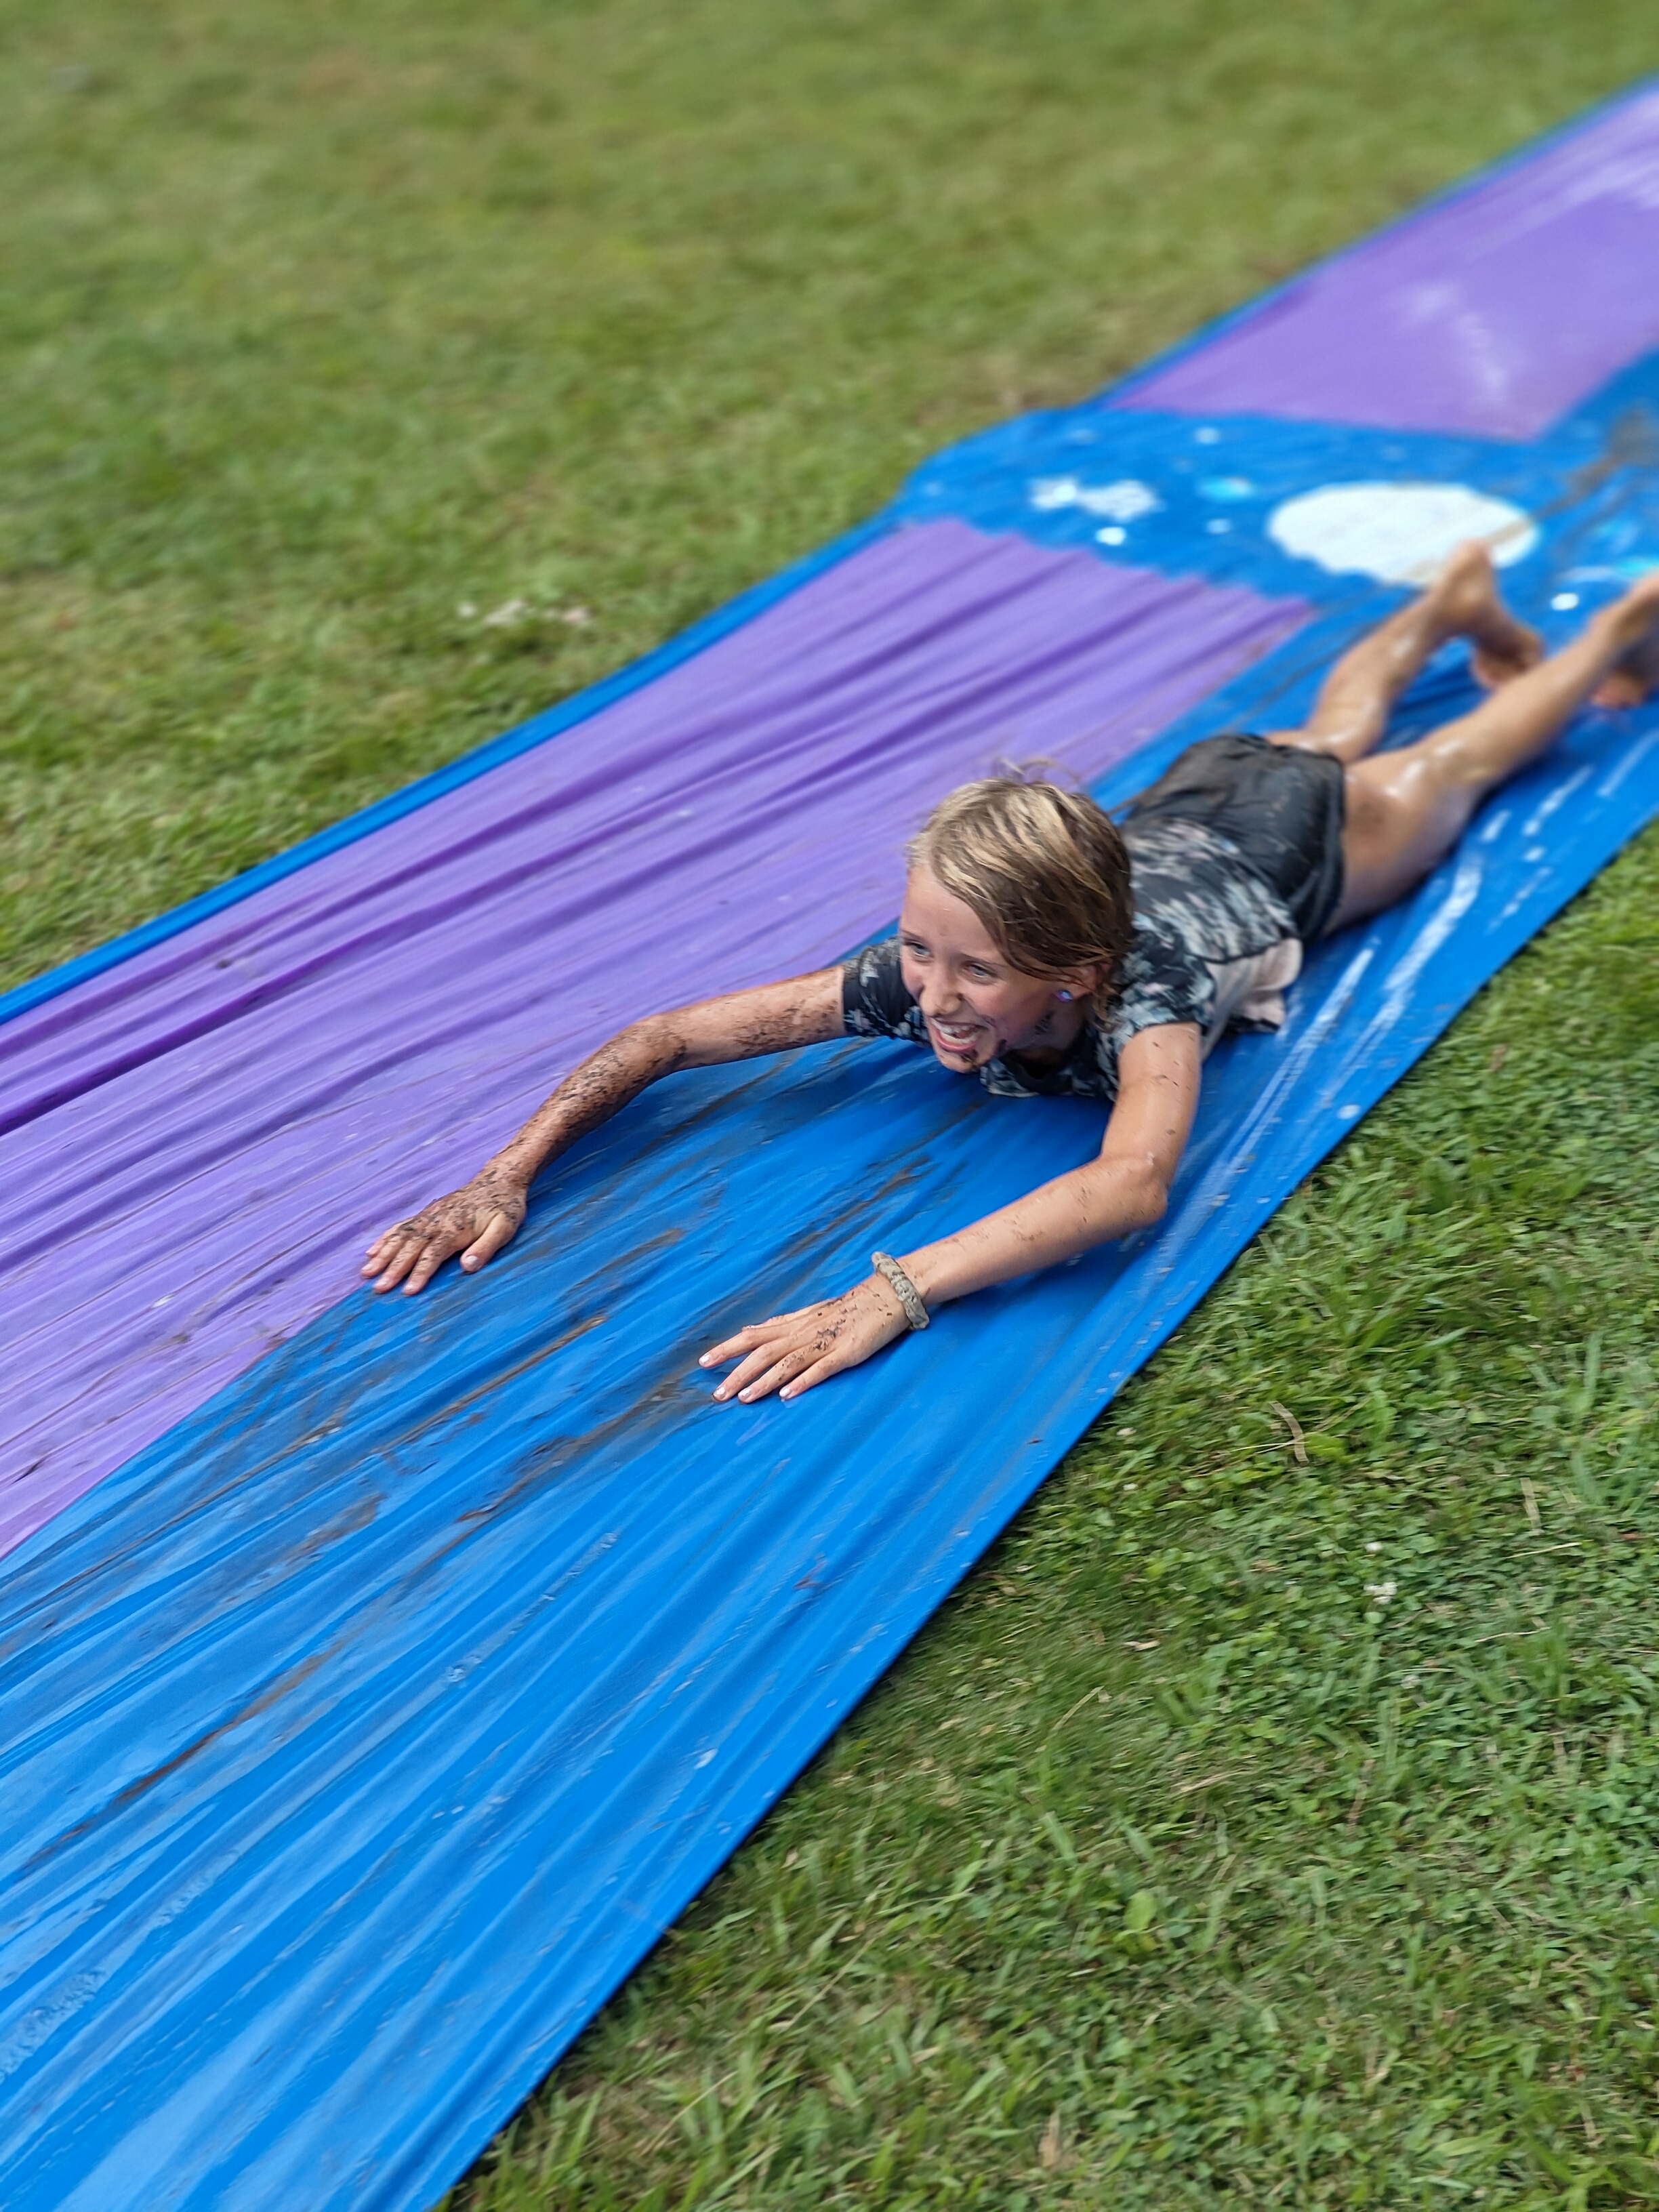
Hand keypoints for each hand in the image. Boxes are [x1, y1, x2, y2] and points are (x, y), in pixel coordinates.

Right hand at [362, 1171, 527, 1293]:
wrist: (499, 1180)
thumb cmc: (505, 1208)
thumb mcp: (504, 1228)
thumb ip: (486, 1247)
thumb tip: (467, 1266)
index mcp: (455, 1228)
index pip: (433, 1254)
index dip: (420, 1273)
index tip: (408, 1291)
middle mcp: (437, 1222)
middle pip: (411, 1247)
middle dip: (394, 1268)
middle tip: (378, 1288)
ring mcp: (430, 1216)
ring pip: (401, 1237)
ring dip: (383, 1255)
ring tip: (366, 1272)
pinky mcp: (427, 1213)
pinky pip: (402, 1226)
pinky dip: (385, 1238)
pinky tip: (373, 1251)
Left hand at [700, 1274, 910, 1402]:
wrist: (889, 1294)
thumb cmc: (849, 1307)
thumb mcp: (810, 1313)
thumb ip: (781, 1325)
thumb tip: (750, 1329)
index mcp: (795, 1324)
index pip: (753, 1336)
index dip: (728, 1348)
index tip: (703, 1363)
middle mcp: (804, 1332)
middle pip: (763, 1352)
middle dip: (737, 1372)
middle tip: (716, 1394)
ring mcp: (826, 1342)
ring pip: (787, 1362)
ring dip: (763, 1381)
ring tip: (742, 1398)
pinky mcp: (848, 1353)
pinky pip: (822, 1368)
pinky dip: (803, 1381)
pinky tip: (787, 1394)